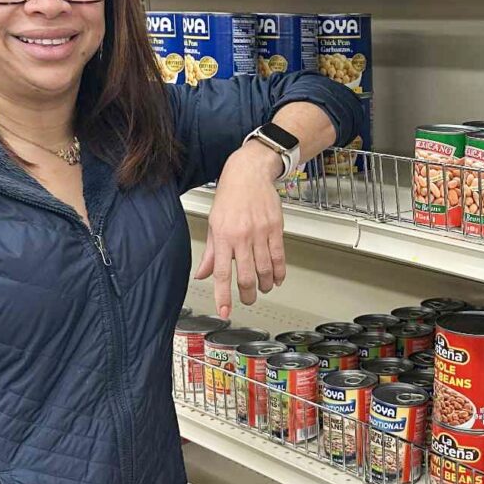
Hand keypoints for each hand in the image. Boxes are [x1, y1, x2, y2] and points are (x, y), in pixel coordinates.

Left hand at [194, 142, 285, 318]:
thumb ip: (210, 253)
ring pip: (265, 269)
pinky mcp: (276, 228)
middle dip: (248, 295)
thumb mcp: (213, 223)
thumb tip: (203, 274)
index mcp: (223, 236)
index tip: (225, 311)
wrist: (250, 173)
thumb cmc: (230, 195)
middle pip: (247, 275)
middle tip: (247, 300)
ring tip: (262, 289)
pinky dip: (279, 272)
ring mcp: (261, 232)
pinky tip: (277, 278)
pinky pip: (279, 256)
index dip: (223, 295)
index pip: (222, 273)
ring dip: (264, 285)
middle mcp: (242, 236)